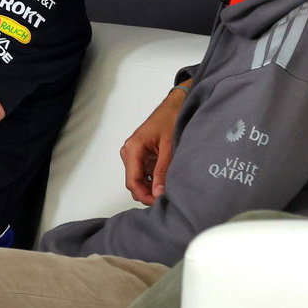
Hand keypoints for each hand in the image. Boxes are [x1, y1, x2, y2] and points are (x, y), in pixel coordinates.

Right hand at [121, 83, 189, 204]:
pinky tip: (168, 180)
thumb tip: (158, 193)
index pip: (132, 181)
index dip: (145, 196)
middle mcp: (130, 152)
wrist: (177, 104)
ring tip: (170, 189)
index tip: (159, 203)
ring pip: (140, 180)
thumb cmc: (171, 118)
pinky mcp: (143, 155)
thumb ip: (163, 171)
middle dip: (149, 193)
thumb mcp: (169, 147)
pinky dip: (155, 180)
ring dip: (152, 187)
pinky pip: (145, 173)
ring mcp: (135, 154)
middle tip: (167, 198)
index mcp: (133, 148)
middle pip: (134, 183)